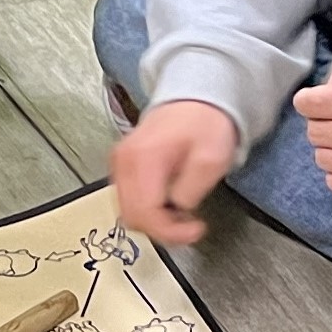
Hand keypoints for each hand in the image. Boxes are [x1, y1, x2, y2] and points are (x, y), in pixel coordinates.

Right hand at [110, 99, 238, 246]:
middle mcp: (124, 161)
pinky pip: (128, 199)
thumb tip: (177, 210)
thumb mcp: (211, 159)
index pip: (145, 212)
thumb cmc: (205, 124)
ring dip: (154, 221)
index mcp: (143, 158)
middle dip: (162, 229)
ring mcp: (119, 163)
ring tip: (180, 214)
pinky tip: (168, 204)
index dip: (170, 231)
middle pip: (132, 216)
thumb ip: (191, 191)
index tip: (195, 230)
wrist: (195, 100)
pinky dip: (147, 210)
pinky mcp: (122, 165)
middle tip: (188, 226)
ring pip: (127, 212)